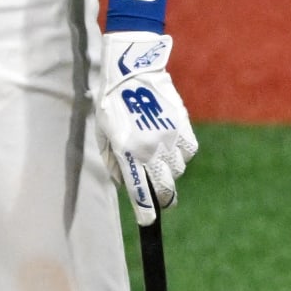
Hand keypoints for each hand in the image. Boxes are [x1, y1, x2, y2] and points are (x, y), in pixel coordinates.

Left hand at [97, 31, 197, 224]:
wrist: (133, 70)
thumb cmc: (110, 100)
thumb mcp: (103, 130)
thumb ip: (112, 159)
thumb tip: (124, 182)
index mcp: (127, 151)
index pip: (140, 191)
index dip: (146, 211)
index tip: (148, 221)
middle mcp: (151, 149)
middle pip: (165, 188)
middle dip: (163, 198)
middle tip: (161, 200)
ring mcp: (170, 139)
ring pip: (178, 170)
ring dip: (169, 171)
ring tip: (157, 157)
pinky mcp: (184, 127)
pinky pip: (188, 152)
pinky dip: (180, 154)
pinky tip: (168, 143)